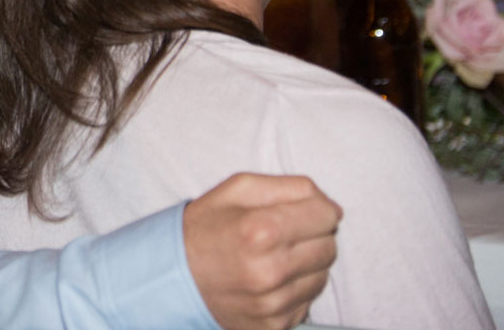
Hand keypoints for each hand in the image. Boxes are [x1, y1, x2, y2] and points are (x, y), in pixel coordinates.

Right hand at [183, 173, 340, 329]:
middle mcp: (271, 270)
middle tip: (284, 232)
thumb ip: (288, 186)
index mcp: (262, 229)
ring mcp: (273, 302)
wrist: (172, 275)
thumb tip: (330, 206)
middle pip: (330, 247)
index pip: (327, 215)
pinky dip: (296, 288)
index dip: (317, 208)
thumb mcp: (237, 188)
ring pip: (323, 276)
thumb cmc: (205, 227)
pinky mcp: (274, 324)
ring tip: (274, 256)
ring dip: (307, 264)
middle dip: (314, 235)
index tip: (302, 210)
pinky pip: (308, 301)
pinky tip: (270, 279)